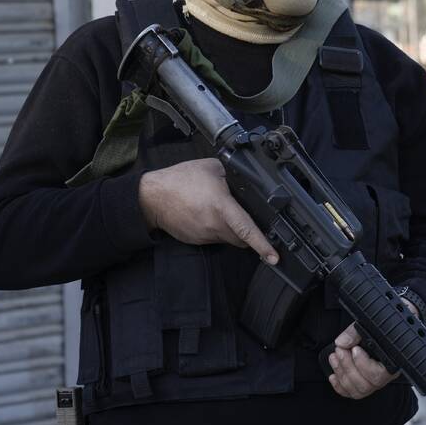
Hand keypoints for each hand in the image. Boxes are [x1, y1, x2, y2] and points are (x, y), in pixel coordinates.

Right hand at [138, 158, 278, 263]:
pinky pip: (216, 238)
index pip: (246, 229)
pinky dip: (219, 230)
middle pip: (243, 238)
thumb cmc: (179, 180)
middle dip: (251, 232)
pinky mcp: (197, 240)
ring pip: (230, 239)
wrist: (151, 197)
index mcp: (221, 207)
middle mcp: (214, 225)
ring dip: (234, 230)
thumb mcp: (213, 167)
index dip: (262, 244)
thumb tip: (248, 183)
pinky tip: (210, 215)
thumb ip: (234, 176)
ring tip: (224, 211)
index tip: (274, 256)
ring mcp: (205, 235)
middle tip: (252, 219)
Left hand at [328, 300, 417, 398]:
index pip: (380, 374)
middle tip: (339, 350)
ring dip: (342, 374)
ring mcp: (375, 381)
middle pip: (366, 384)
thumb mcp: (371, 323)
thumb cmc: (384, 325)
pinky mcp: (365, 384)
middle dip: (348, 367)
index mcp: (393, 361)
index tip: (355, 349)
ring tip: (335, 357)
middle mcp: (386, 375)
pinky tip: (334, 375)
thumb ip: (356, 332)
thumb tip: (342, 342)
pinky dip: (340, 386)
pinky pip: (352, 393)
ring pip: (359, 391)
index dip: (363, 364)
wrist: (389, 325)